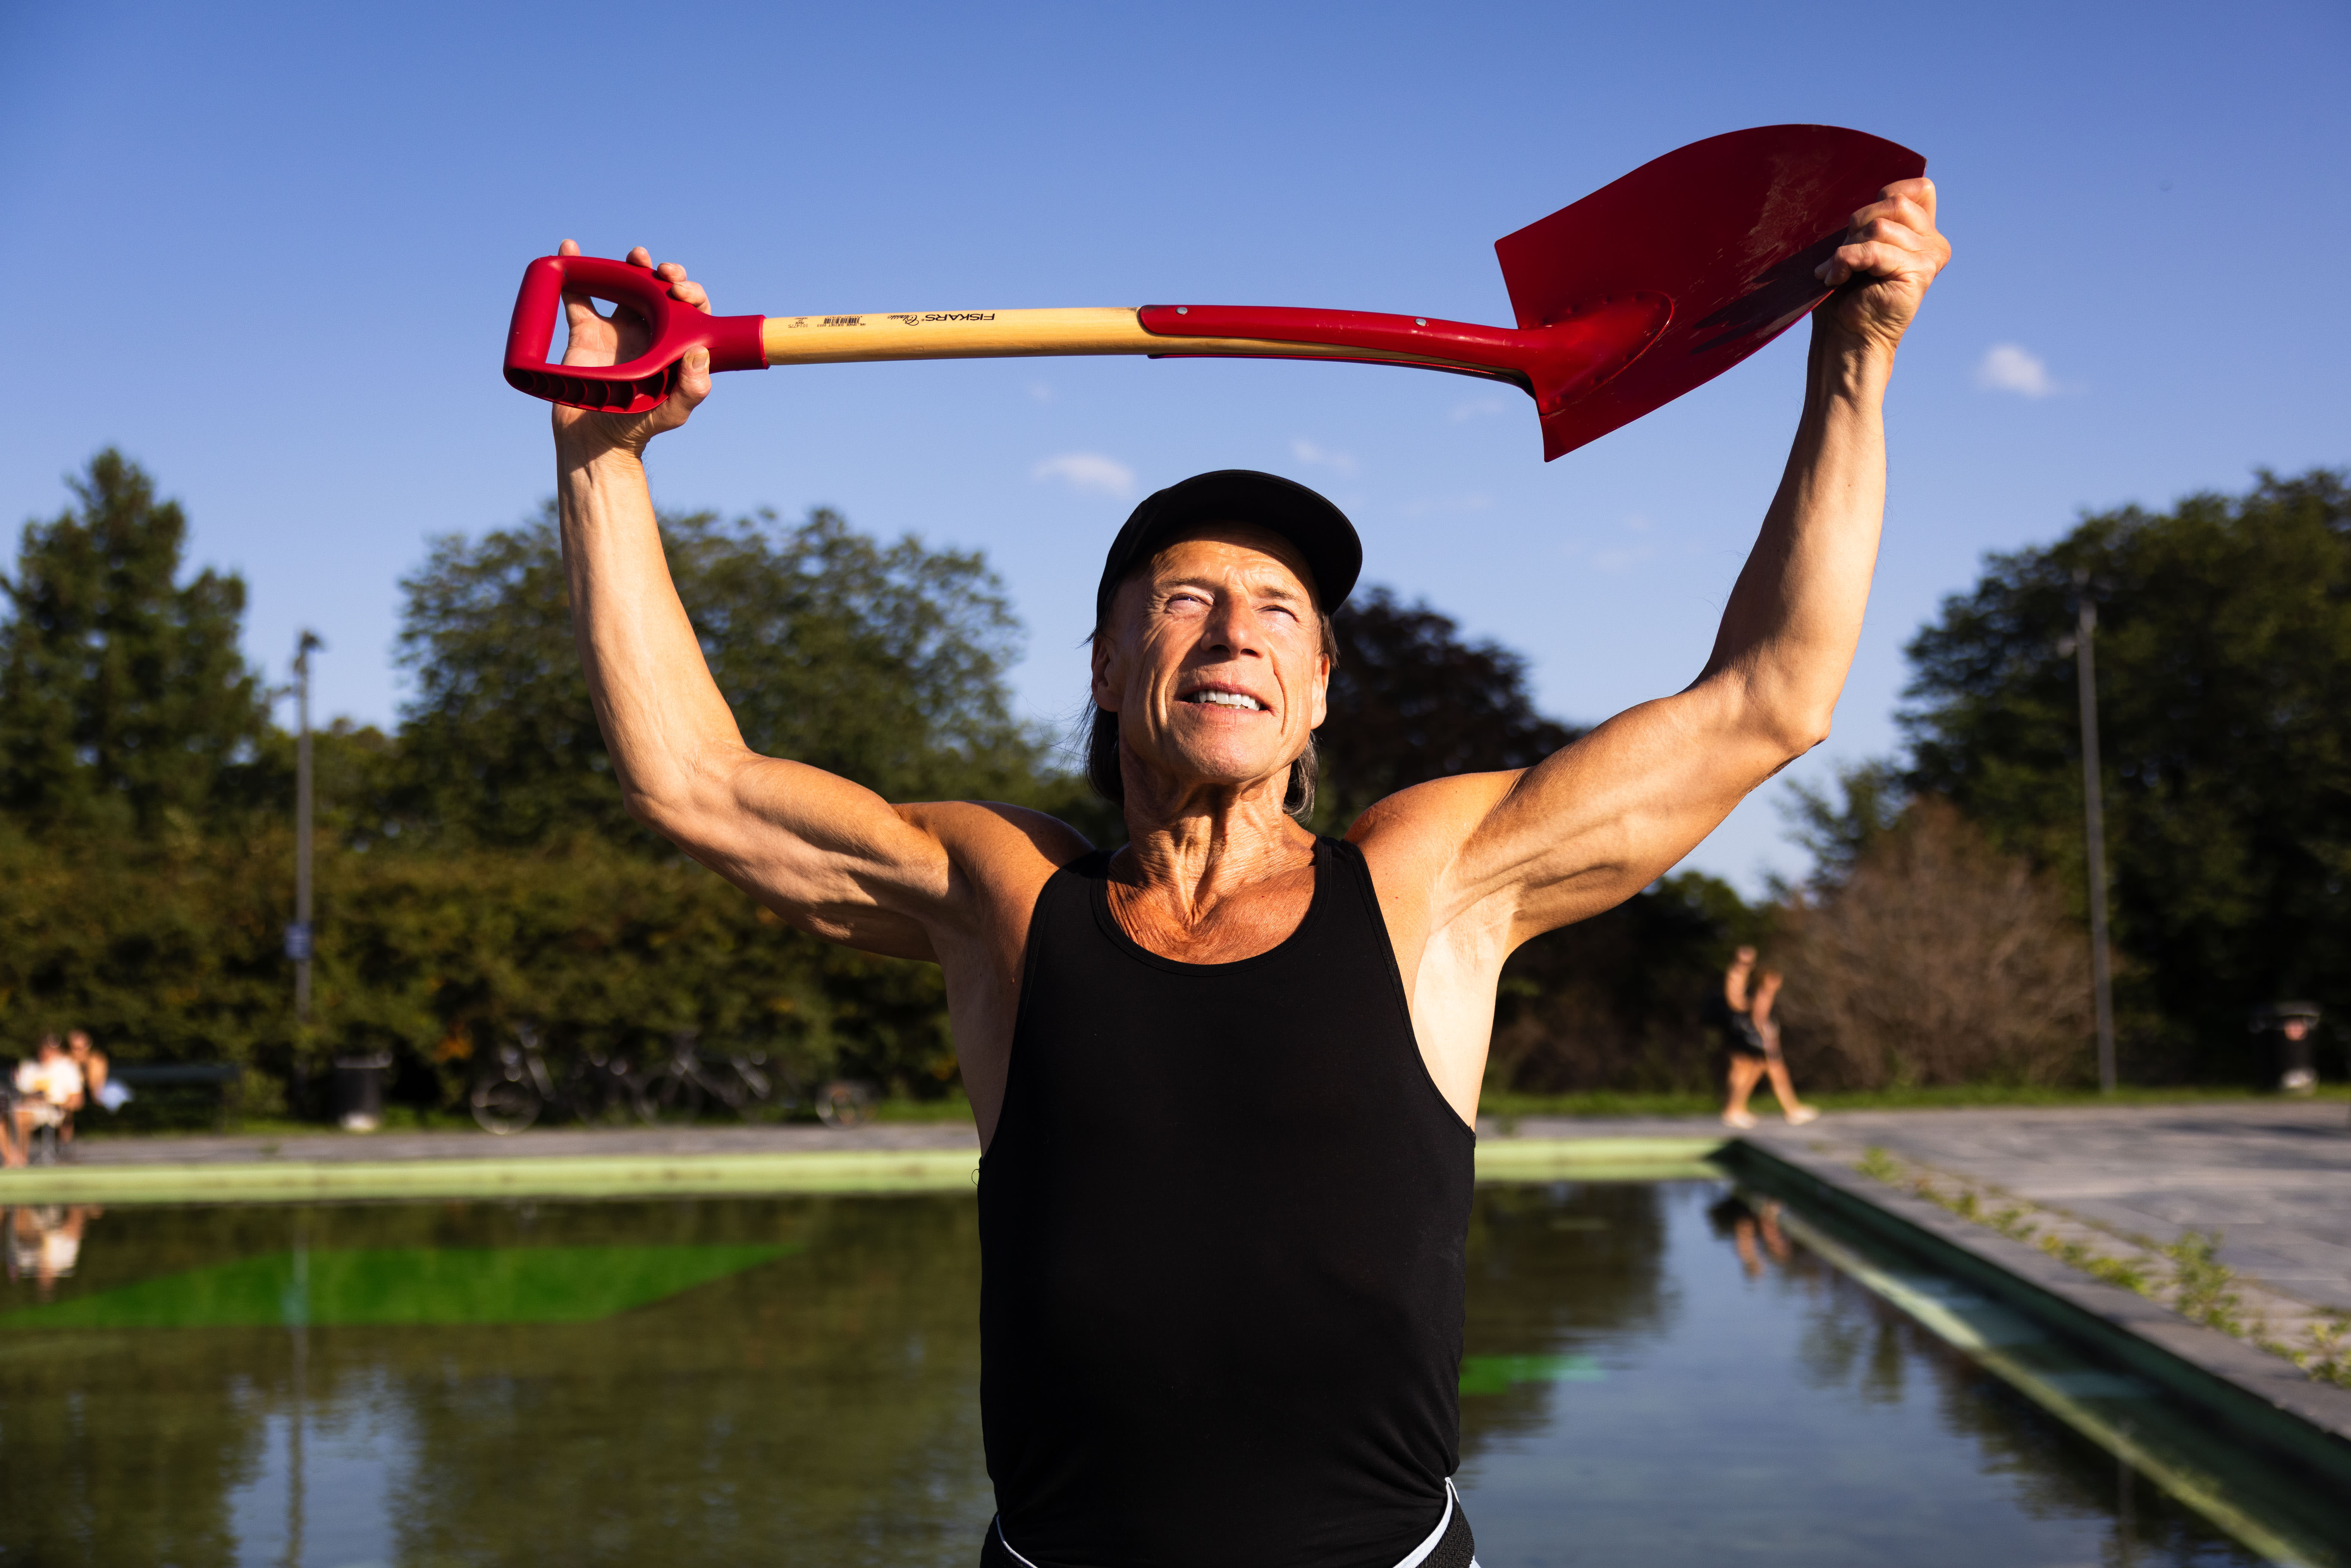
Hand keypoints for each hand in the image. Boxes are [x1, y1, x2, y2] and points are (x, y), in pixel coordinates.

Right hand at [550, 240, 714, 456]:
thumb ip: (692, 389)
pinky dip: (573, 272)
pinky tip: (569, 249)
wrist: (594, 442)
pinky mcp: (586, 331)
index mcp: (673, 346)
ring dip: (629, 266)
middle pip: (660, 290)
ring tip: (635, 256)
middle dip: (664, 273)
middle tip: (660, 270)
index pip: (690, 312)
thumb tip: (700, 353)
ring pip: (625, 286)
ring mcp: (617, 329)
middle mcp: (649, 333)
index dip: (691, 294)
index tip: (681, 291)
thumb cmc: (637, 429)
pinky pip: (579, 296)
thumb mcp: (671, 413)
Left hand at [1813, 178, 1949, 355]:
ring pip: (1880, 227)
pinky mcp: (1919, 273)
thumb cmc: (1846, 291)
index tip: (1858, 225)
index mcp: (1923, 231)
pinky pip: (1874, 250)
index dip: (1885, 195)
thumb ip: (1872, 218)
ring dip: (1847, 247)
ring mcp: (1930, 257)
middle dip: (1857, 223)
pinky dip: (1846, 260)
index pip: (1919, 188)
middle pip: (1894, 203)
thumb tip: (1863, 194)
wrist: (1845, 335)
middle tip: (1841, 253)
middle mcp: (1933, 242)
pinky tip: (1835, 278)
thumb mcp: (1858, 244)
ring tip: (1836, 271)